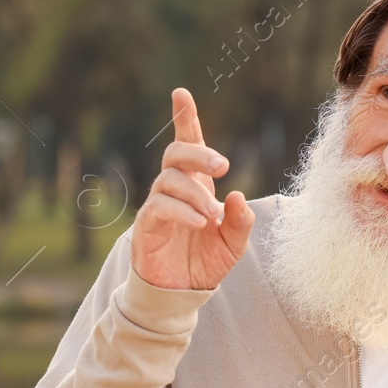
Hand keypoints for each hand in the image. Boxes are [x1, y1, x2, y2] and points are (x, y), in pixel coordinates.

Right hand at [132, 87, 253, 289]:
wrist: (182, 293)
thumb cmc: (206, 262)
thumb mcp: (234, 243)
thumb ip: (240, 221)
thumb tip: (237, 195)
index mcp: (196, 184)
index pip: (188, 144)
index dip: (184, 118)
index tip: (181, 93)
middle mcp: (174, 189)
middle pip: (176, 154)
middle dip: (199, 153)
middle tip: (224, 166)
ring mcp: (158, 205)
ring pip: (169, 181)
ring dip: (196, 194)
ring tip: (212, 216)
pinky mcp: (147, 226)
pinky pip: (159, 207)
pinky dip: (181, 211)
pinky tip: (198, 222)